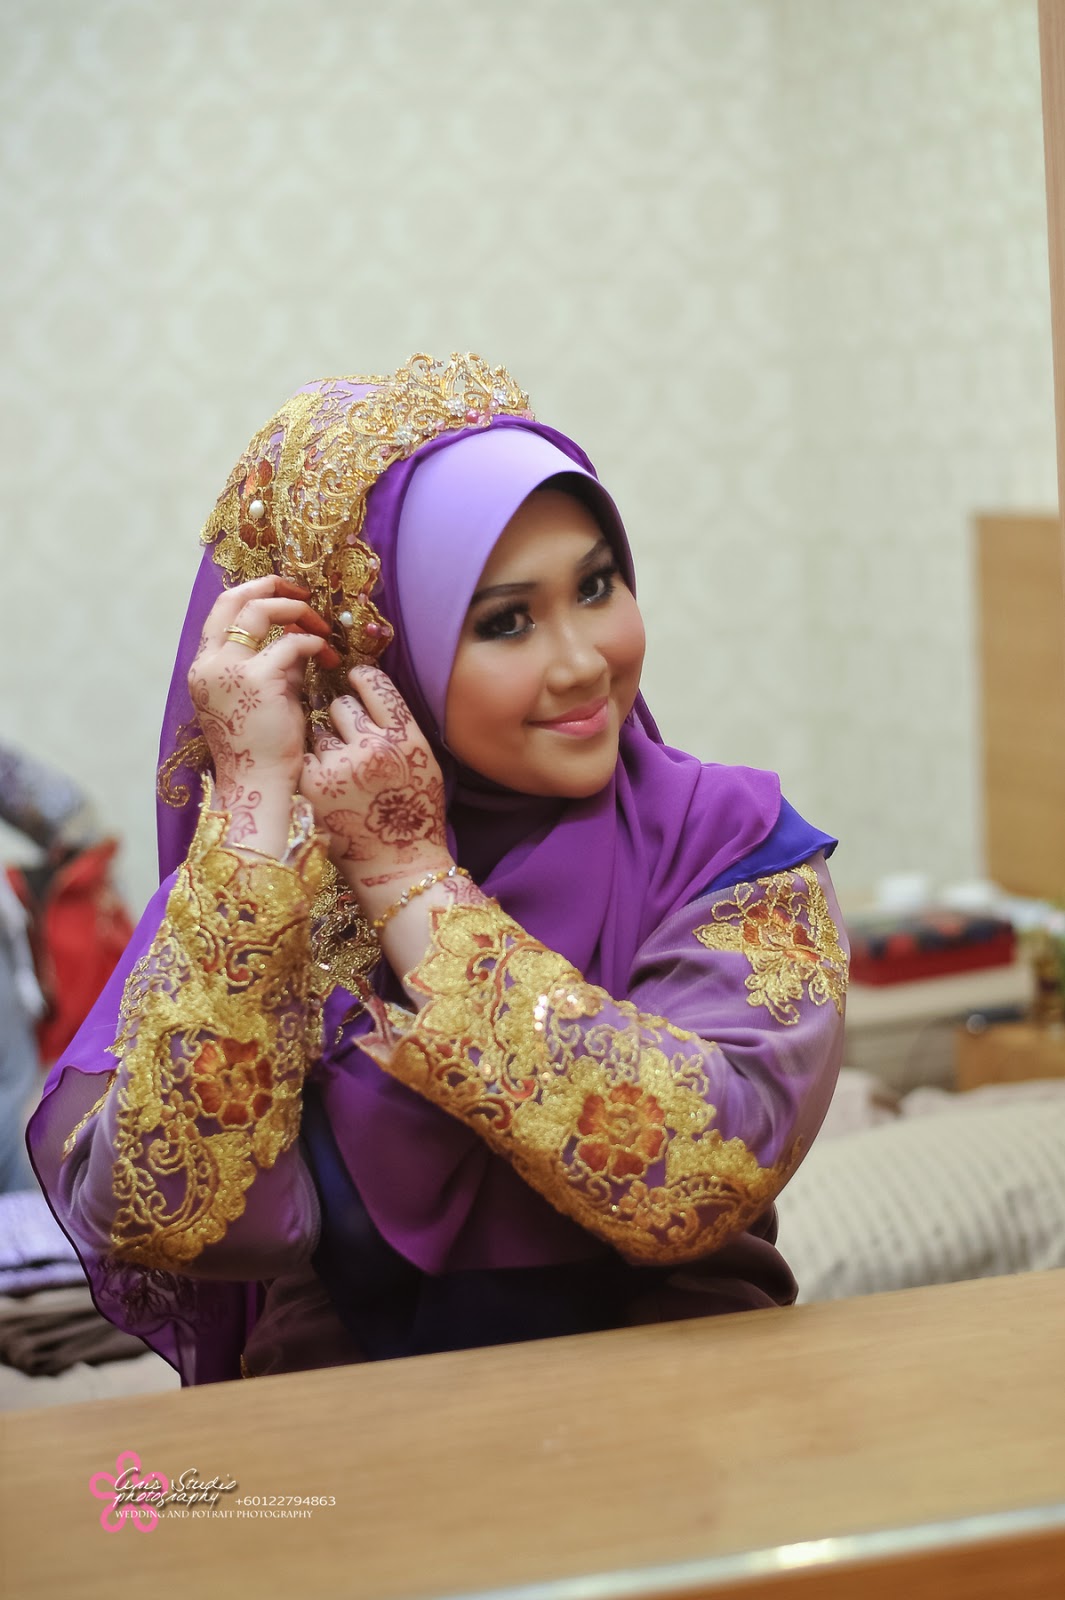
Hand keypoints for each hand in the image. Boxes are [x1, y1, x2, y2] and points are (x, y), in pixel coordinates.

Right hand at [189, 576, 339, 849]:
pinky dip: (314, 643)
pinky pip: (291, 643)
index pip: (221, 613)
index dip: (252, 595)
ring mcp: (228, 669)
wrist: (258, 785)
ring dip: (296, 611)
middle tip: (303, 593)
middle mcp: (208, 664)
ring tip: (322, 628)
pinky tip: (329, 658)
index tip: (283, 595)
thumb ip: (273, 667)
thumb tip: (297, 641)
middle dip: (270, 585)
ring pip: (259, 611)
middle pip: (232, 599)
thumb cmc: (262, 750)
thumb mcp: (262, 698)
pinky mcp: (257, 679)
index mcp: (204, 669)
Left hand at [299, 665, 448, 910]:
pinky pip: (306, 758)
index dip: (362, 678)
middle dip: (342, 719)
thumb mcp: (424, 762)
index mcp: (405, 738)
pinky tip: (329, 789)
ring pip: (319, 733)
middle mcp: (373, 747)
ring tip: (344, 775)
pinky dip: (313, 769)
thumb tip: (368, 687)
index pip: (375, 685)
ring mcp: (340, 767)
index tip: (355, 680)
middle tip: (352, 743)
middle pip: (340, 705)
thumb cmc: (413, 814)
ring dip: (327, 746)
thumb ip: (399, 726)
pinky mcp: (313, 786)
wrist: (399, 866)